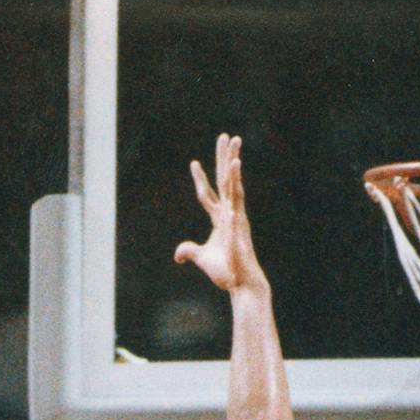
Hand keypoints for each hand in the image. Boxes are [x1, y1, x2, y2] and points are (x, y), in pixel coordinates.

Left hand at [174, 133, 263, 294]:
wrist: (241, 283)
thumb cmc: (226, 271)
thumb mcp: (202, 258)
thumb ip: (189, 251)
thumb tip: (178, 255)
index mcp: (220, 219)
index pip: (208, 194)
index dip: (201, 179)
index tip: (193, 162)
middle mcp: (230, 213)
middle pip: (224, 180)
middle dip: (224, 158)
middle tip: (225, 136)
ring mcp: (236, 216)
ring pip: (233, 185)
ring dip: (233, 164)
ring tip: (234, 143)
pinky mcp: (240, 224)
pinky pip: (237, 199)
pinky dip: (236, 185)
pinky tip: (235, 167)